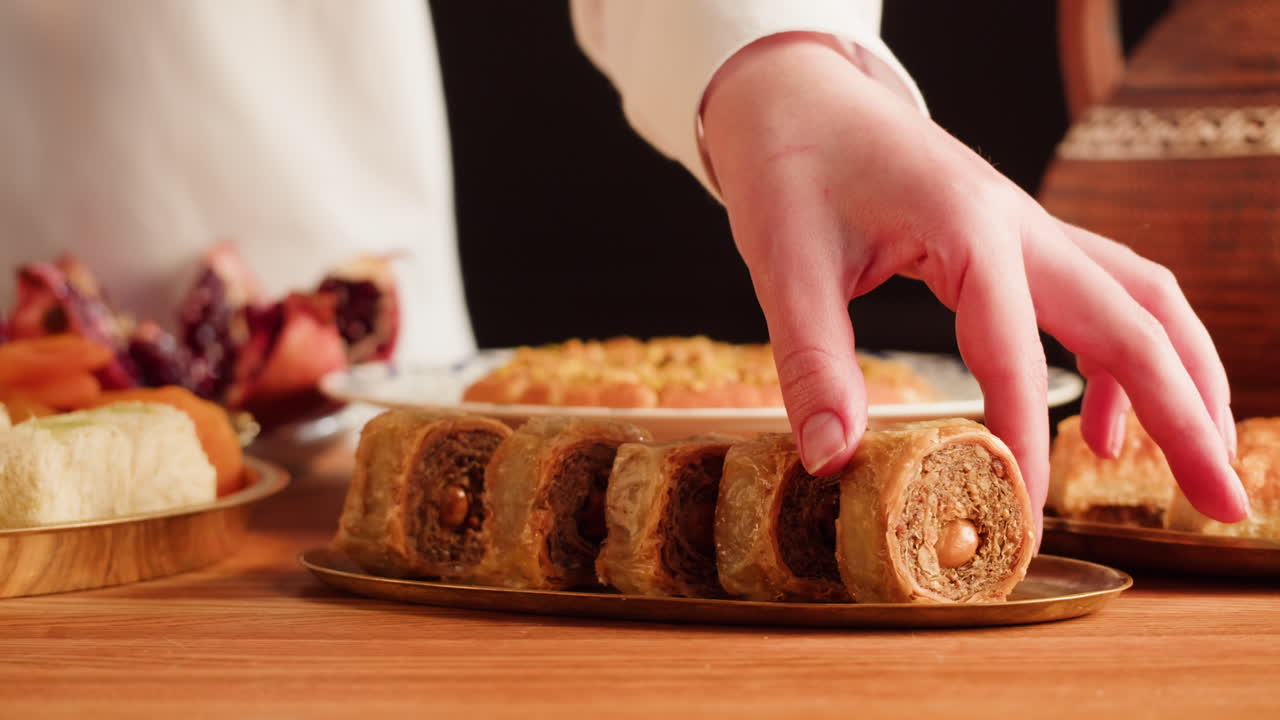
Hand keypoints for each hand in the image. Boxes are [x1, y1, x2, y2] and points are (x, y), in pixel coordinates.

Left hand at [700, 33, 1247, 534]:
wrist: (799, 96)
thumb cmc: (791, 165)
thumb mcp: (784, 263)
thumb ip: (813, 361)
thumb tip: (832, 458)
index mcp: (968, 228)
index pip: (1016, 358)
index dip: (1025, 447)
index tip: (1025, 519)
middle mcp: (1022, 225)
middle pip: (1137, 323)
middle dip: (1188, 418)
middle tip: (1224, 505)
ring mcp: (1030, 228)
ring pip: (1144, 301)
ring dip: (1183, 381)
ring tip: (1197, 465)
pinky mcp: (1019, 240)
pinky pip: (1105, 295)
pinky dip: (1124, 360)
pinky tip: (1102, 426)